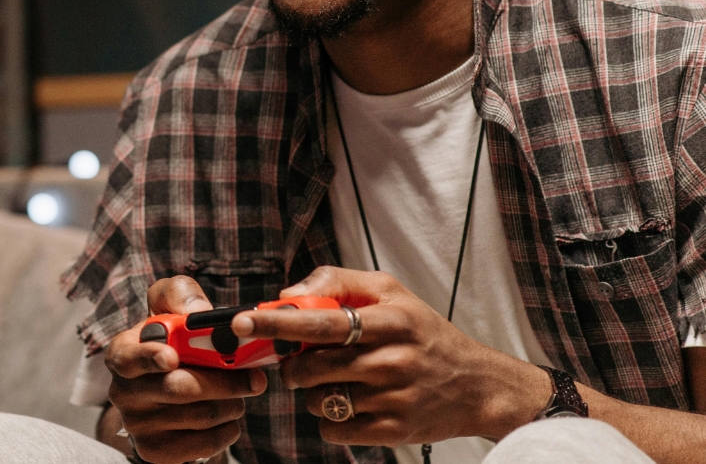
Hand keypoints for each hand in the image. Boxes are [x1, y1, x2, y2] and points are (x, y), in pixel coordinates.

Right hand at [105, 276, 267, 463]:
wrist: (172, 383)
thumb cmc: (173, 336)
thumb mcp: (171, 304)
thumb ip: (179, 295)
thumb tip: (198, 313)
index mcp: (123, 350)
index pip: (129, 356)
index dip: (149, 357)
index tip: (173, 357)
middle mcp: (123, 390)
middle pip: (178, 388)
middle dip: (224, 381)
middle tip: (255, 378)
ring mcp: (137, 425)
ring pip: (198, 416)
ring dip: (232, 403)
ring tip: (243, 392)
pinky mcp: (155, 451)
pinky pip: (202, 445)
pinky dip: (227, 430)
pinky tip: (231, 416)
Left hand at [230, 266, 547, 446]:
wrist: (473, 384)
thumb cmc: (422, 330)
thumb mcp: (389, 291)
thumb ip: (338, 283)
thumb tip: (288, 296)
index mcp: (388, 318)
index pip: (321, 319)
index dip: (278, 322)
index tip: (243, 321)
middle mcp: (390, 358)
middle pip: (312, 365)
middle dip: (293, 363)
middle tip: (299, 356)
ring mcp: (390, 398)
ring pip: (318, 398)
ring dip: (313, 389)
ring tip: (335, 377)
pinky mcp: (390, 432)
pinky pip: (332, 427)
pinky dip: (330, 415)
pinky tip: (351, 400)